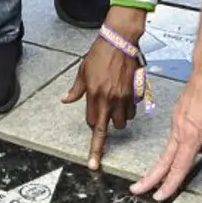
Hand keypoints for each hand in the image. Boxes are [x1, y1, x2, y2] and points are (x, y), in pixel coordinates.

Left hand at [60, 6, 146, 169]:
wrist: (120, 40)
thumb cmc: (100, 54)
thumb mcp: (82, 71)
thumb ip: (76, 90)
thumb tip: (65, 99)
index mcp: (95, 95)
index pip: (93, 126)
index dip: (92, 134)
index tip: (94, 162)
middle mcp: (110, 98)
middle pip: (110, 127)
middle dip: (106, 124)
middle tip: (104, 111)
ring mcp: (124, 96)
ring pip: (123, 120)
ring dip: (119, 116)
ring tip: (115, 101)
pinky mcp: (136, 91)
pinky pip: (133, 108)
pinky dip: (129, 106)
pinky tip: (124, 94)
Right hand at [131, 67, 201, 200]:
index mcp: (190, 137)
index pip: (178, 167)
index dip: (169, 184)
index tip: (158, 196)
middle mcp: (179, 131)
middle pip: (163, 160)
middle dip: (150, 178)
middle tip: (137, 190)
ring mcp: (176, 123)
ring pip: (169, 149)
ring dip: (164, 164)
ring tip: (161, 176)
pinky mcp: (177, 116)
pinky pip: (176, 137)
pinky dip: (178, 147)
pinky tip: (189, 145)